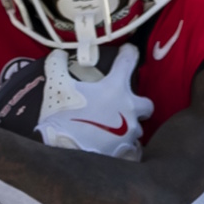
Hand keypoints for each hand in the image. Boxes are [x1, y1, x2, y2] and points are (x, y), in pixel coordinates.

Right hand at [35, 45, 152, 159]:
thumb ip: (57, 66)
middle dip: (139, 105)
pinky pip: (132, 149)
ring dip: (128, 128)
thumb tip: (57, 54)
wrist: (64, 151)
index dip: (129, 54)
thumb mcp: (56, 86)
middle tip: (125, 106)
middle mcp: (129, 109)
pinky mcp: (126, 151)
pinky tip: (112, 148)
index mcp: (115, 88)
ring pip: (138, 129)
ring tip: (112, 130)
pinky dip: (124, 148)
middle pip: (146, 104)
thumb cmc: (63, 116)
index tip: (129, 52)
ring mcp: (130, 132)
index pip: (128, 62)